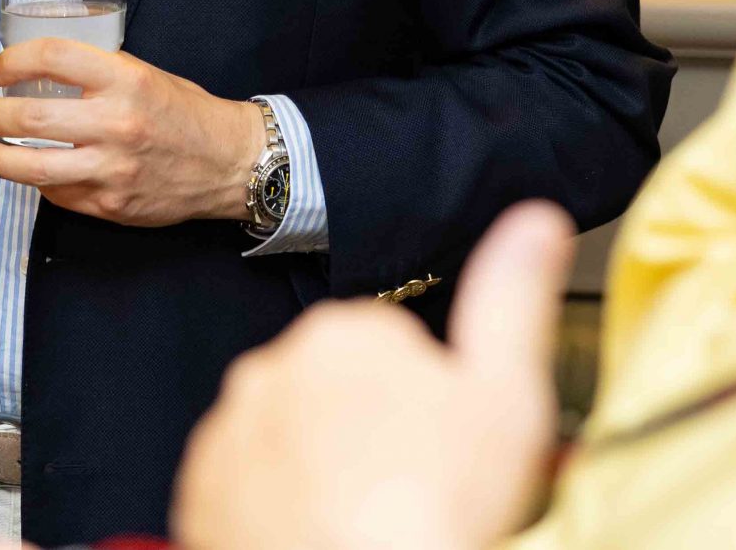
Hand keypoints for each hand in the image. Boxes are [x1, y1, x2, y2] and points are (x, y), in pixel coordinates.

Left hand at [0, 39, 263, 226]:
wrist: (230, 163)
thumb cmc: (188, 115)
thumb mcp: (148, 75)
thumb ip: (102, 73)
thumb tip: (47, 73)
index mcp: (127, 80)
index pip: (52, 57)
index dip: (13, 60)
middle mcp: (117, 124)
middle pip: (30, 116)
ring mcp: (113, 169)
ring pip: (32, 166)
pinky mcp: (111, 205)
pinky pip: (57, 194)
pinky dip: (38, 182)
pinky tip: (35, 172)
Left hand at [171, 201, 574, 549]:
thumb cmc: (435, 510)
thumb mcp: (505, 396)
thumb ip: (514, 297)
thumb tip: (536, 218)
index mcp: (344, 335)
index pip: (385, 347)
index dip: (423, 398)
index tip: (438, 444)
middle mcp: (270, 371)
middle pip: (331, 390)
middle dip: (363, 426)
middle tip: (406, 486)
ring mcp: (228, 436)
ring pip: (285, 438)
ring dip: (315, 466)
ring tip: (361, 516)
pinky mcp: (199, 495)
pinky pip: (243, 486)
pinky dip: (271, 505)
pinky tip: (317, 531)